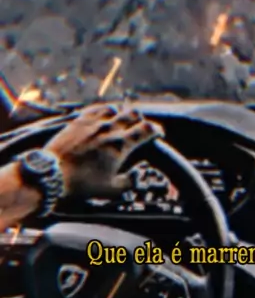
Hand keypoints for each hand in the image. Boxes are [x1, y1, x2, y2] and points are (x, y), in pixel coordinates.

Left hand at [46, 104, 162, 197]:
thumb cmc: (82, 183)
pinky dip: (105, 109)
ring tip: (124, 118)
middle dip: (142, 119)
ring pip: (115, 108)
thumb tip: (137, 176)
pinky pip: (96, 108)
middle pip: (133, 114)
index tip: (159, 133)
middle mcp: (110, 128)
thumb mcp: (111, 189)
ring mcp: (93, 122)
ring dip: (123, 112)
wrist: (53, 172)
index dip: (156, 130)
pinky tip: (105, 113)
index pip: (146, 129)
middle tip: (143, 126)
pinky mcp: (78, 120)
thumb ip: (128, 182)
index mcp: (121, 145)